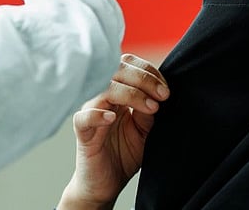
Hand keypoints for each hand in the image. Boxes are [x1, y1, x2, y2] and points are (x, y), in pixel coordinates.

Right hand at [57, 54, 169, 209]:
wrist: (107, 184)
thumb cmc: (125, 153)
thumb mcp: (145, 129)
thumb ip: (149, 110)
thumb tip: (159, 94)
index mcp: (118, 91)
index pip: (128, 64)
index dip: (149, 71)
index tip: (166, 89)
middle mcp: (103, 97)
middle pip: (116, 70)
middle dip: (144, 79)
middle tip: (163, 95)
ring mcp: (91, 112)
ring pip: (104, 89)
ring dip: (131, 94)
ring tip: (151, 109)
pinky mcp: (82, 132)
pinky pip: (83, 117)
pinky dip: (98, 114)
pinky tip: (113, 118)